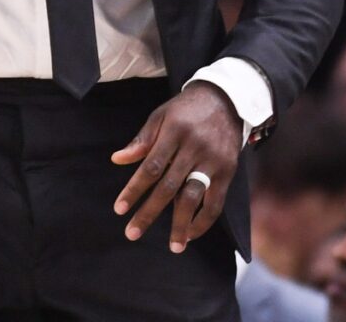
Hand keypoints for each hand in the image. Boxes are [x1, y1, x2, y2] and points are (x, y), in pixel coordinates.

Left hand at [110, 81, 241, 253]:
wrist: (227, 99)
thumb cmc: (186, 109)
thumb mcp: (161, 116)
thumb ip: (141, 140)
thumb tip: (117, 160)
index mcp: (174, 132)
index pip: (150, 167)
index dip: (134, 189)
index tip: (120, 209)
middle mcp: (194, 148)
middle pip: (169, 187)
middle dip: (149, 212)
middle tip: (132, 233)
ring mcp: (213, 161)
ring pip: (194, 198)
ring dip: (181, 225)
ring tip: (172, 247)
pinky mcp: (228, 171)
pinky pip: (216, 202)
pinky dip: (204, 220)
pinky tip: (191, 233)